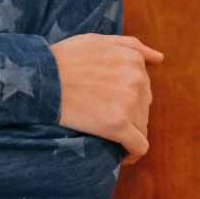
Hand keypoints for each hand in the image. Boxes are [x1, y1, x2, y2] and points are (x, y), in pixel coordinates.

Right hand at [49, 34, 163, 166]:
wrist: (40, 78)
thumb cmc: (63, 59)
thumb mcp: (98, 40)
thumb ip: (131, 46)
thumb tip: (159, 59)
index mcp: (133, 60)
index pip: (143, 88)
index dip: (128, 100)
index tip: (113, 108)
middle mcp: (137, 80)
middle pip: (143, 108)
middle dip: (128, 116)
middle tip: (102, 120)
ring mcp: (129, 102)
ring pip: (141, 127)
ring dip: (128, 134)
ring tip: (107, 138)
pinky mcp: (118, 124)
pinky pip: (139, 146)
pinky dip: (133, 154)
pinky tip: (122, 158)